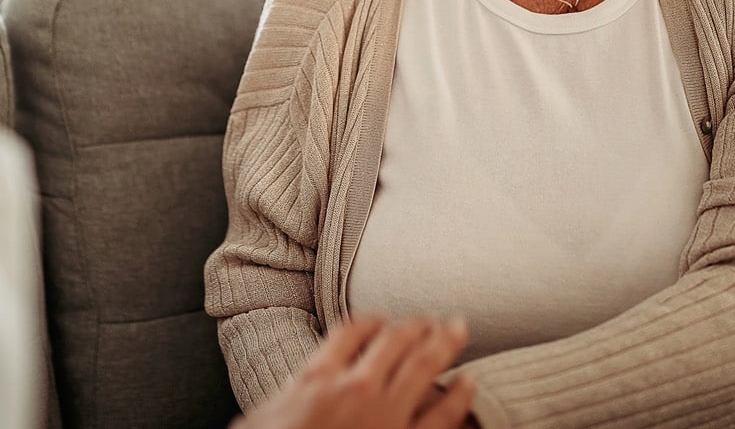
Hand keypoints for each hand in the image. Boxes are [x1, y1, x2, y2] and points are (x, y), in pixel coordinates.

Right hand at [235, 316, 474, 428]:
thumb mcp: (264, 415)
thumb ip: (288, 396)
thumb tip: (290, 394)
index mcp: (318, 376)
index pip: (353, 329)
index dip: (371, 321)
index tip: (380, 321)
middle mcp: (356, 388)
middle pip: (394, 339)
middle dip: (416, 325)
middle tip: (432, 319)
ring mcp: (385, 416)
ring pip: (422, 366)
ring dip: (443, 343)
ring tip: (457, 330)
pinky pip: (442, 416)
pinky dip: (459, 395)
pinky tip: (470, 382)